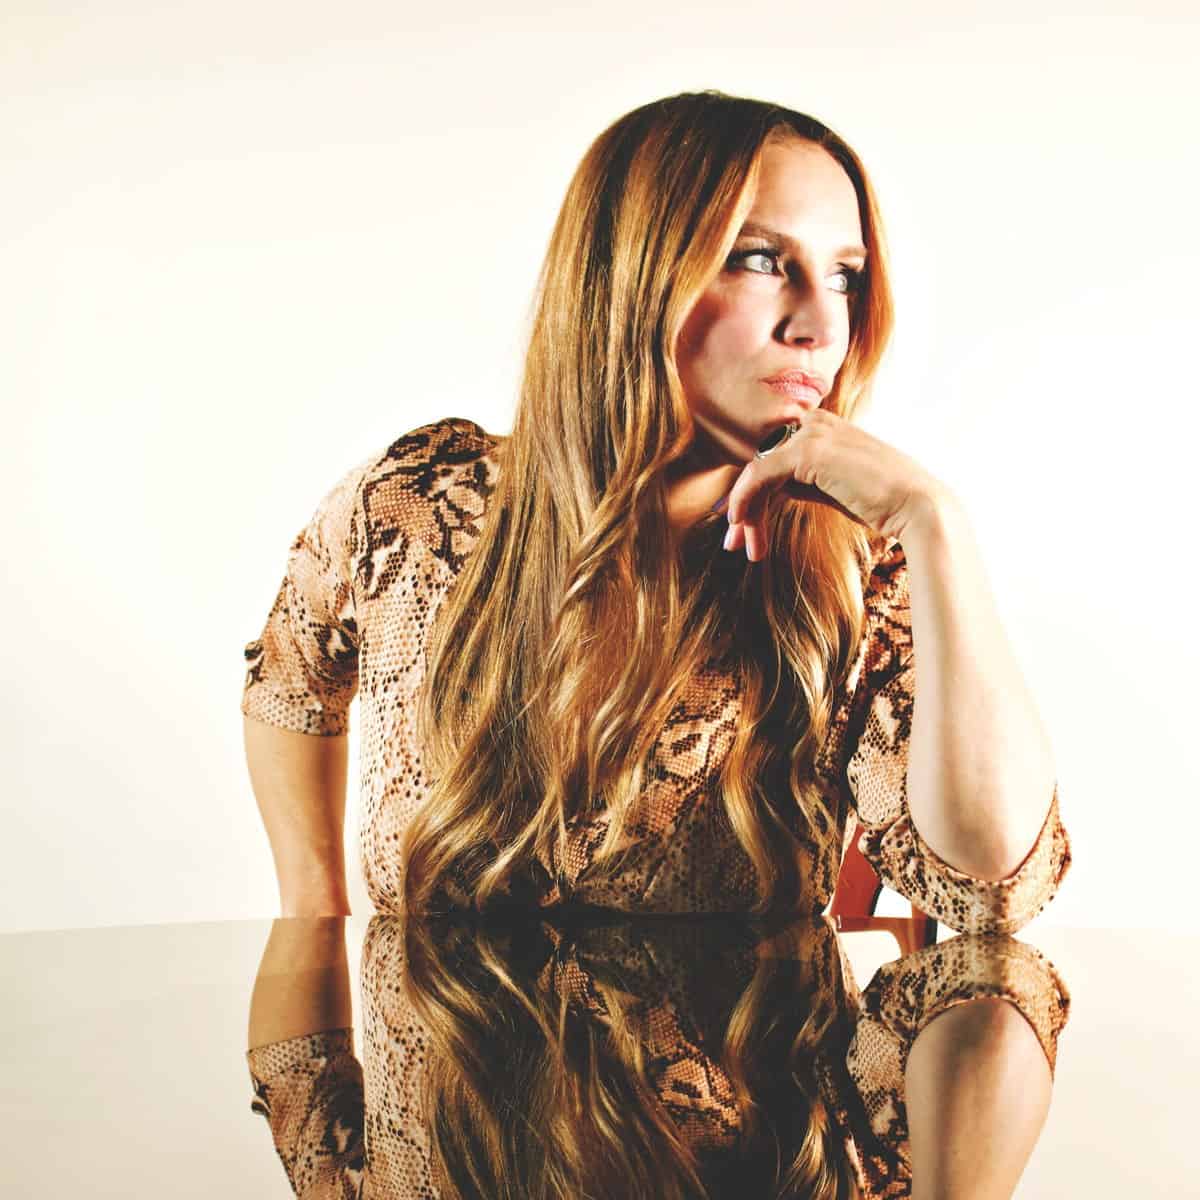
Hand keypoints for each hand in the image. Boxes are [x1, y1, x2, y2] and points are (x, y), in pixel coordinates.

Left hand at [717, 409, 946, 561]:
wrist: (917, 508)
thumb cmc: (881, 504)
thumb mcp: (832, 489)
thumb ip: (802, 482)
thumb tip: (768, 492)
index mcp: (825, 426)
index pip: (774, 456)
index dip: (753, 492)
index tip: (742, 526)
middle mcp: (816, 423)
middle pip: (761, 464)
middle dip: (744, 506)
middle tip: (733, 542)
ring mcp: (811, 434)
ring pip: (757, 473)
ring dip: (746, 514)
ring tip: (741, 548)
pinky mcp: (806, 452)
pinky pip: (759, 475)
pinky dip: (745, 501)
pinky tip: (740, 525)